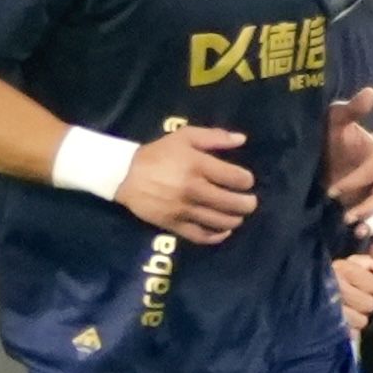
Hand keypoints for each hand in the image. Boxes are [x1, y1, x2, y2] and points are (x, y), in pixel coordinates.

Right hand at [117, 126, 256, 241]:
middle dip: (248, 203)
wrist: (124, 174)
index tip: (244, 181)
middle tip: (248, 201)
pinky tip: (223, 231)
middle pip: (234, 203)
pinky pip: (201, 236)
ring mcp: (183, 209)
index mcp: (198, 166)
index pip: (237, 178)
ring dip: (235, 219)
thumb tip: (242, 139)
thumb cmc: (157, 154)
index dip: (247, 180)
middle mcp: (194, 189)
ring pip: (221, 222)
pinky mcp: (173, 224)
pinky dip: (217, 236)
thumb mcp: (184, 137)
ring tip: (236, 215)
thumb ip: (214, 136)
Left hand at [324, 86, 372, 232]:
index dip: (357, 180)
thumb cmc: (328, 133)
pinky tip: (369, 255)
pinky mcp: (365, 208)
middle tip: (346, 219)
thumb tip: (370, 91)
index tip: (332, 190)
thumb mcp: (335, 120)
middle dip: (367, 208)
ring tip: (357, 237)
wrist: (318, 151)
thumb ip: (352, 110)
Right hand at [332, 243, 372, 341]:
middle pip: (369, 304)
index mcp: (343, 270)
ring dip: (356, 317)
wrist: (297, 289)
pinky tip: (341, 322)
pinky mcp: (328, 325)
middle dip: (363, 302)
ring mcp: (333, 309)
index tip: (358, 285)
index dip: (369, 286)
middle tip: (352, 299)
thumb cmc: (327, 274)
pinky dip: (348, 329)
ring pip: (362, 320)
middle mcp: (338, 289)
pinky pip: (352, 332)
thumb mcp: (348, 262)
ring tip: (346, 311)